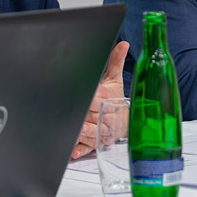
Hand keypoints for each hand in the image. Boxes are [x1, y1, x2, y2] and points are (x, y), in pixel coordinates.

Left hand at [72, 40, 129, 158]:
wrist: (123, 121)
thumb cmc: (115, 99)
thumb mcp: (115, 80)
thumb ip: (116, 61)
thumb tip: (123, 44)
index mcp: (109, 101)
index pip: (100, 98)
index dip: (93, 98)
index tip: (89, 96)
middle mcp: (105, 118)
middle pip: (96, 117)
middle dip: (88, 117)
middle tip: (80, 116)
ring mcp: (100, 132)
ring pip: (93, 134)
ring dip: (86, 134)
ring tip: (78, 131)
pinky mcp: (94, 143)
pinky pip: (87, 148)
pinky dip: (81, 150)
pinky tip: (73, 152)